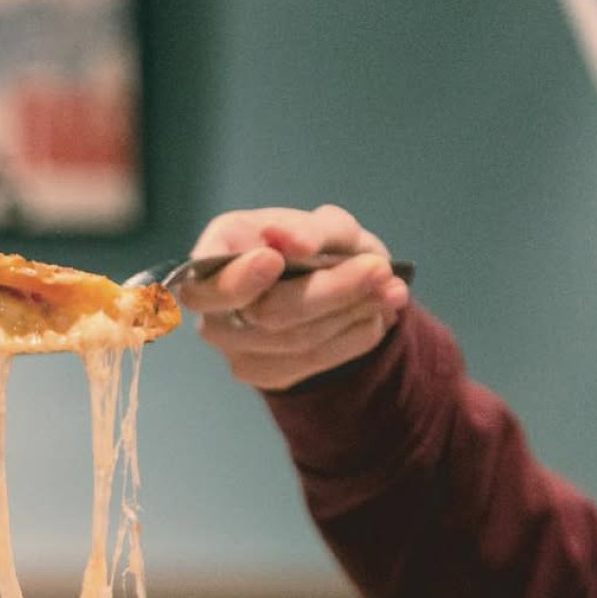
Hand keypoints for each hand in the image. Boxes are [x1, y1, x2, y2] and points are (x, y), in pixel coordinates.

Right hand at [180, 204, 409, 390]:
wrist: (329, 281)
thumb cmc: (313, 243)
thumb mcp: (322, 224)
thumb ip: (309, 228)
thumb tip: (295, 242)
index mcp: (214, 256)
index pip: (203, 285)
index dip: (236, 279)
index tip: (274, 259)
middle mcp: (212, 308)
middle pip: (266, 312)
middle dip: (331, 290)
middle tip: (380, 269)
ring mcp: (234, 347)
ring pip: (296, 340)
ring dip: (353, 312)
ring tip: (393, 289)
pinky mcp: (264, 373)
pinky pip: (313, 362)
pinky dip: (354, 337)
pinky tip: (375, 316)